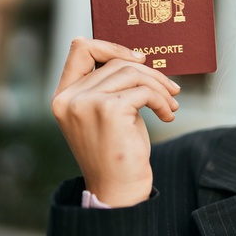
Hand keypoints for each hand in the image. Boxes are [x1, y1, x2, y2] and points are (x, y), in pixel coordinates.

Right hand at [51, 37, 179, 206]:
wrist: (119, 189)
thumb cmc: (117, 150)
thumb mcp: (107, 113)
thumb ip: (110, 85)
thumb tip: (137, 57)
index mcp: (63, 96)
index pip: (80, 49)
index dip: (112, 46)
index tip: (139, 59)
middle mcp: (68, 98)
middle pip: (116, 62)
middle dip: (150, 74)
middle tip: (171, 89)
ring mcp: (85, 103)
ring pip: (132, 73)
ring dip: (159, 87)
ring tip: (171, 104)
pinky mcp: (107, 110)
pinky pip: (144, 91)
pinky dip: (162, 100)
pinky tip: (168, 115)